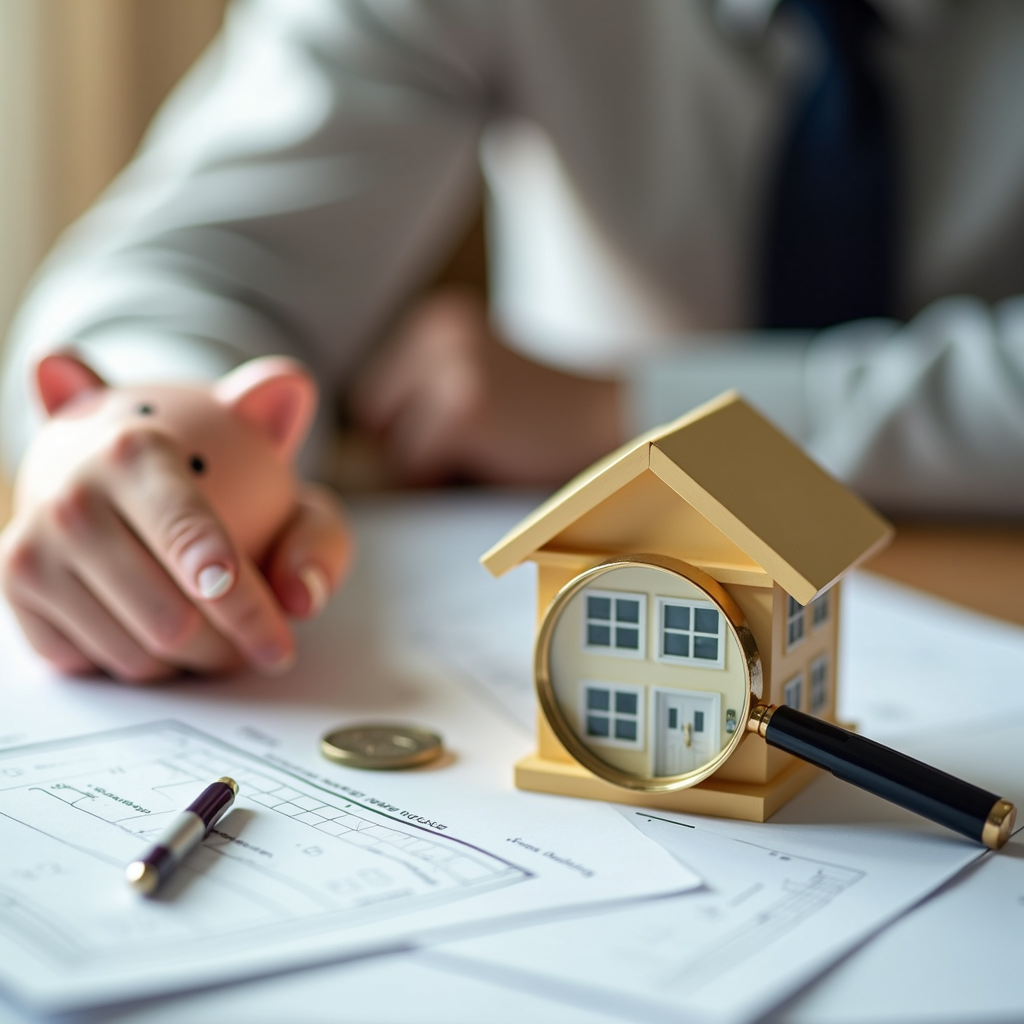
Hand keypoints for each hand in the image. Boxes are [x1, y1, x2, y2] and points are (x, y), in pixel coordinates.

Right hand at [0, 357, 351, 682]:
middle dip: (230, 649)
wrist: (129, 473)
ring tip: (219, 636)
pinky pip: (95, 666)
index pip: (191, 538)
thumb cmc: (224, 489)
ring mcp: (32, 549)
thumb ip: (317, 535)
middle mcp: (71, 496)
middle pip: (170, 621)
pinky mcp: (14, 594)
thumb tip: (304, 597)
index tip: (274, 640)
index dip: (238, 600)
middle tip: (261, 645)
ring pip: (134, 655)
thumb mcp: (289, 499)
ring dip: (191, 662)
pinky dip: (143, 664)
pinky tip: (164, 631)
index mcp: (136, 451)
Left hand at [351, 289, 625, 485]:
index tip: (459, 430)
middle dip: (410, 440)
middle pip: (374, 415)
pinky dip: (449, 477)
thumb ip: (420, 391)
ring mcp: (449, 366)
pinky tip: (496, 456)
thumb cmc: (539, 415)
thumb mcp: (473, 375)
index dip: (409, 426)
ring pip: (393, 444)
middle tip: (475, 441)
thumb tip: (355, 444)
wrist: (608, 420)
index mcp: (435, 318)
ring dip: (430, 461)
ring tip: (489, 444)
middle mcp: (436, 330)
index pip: (376, 393)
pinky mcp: (463, 406)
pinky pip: (418, 465)